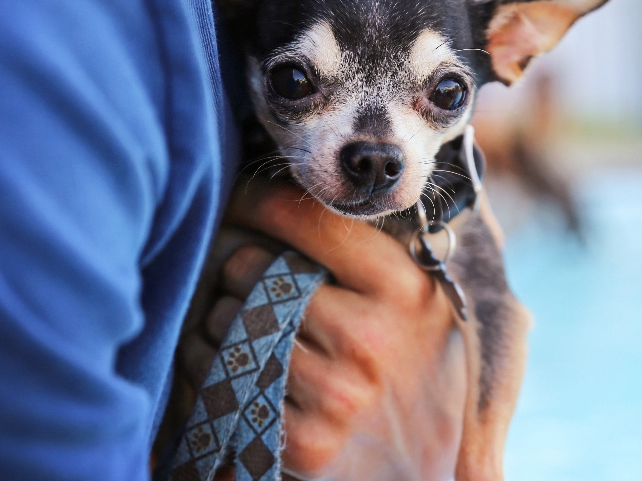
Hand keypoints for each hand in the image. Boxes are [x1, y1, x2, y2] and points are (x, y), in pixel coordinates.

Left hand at [198, 178, 467, 480]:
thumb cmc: (419, 361)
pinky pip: (219, 378)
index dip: (259, 198)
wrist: (433, 463)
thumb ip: (369, 246)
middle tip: (252, 277)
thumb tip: (300, 187)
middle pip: (251, 267)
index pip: (310, 218)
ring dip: (220, 315)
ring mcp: (334, 394)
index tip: (239, 196)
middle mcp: (369, 338)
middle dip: (239, 266)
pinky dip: (207, 362)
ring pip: (225, 321)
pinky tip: (233, 363)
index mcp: (404, 287)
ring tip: (245, 322)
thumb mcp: (419, 296)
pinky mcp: (303, 443)